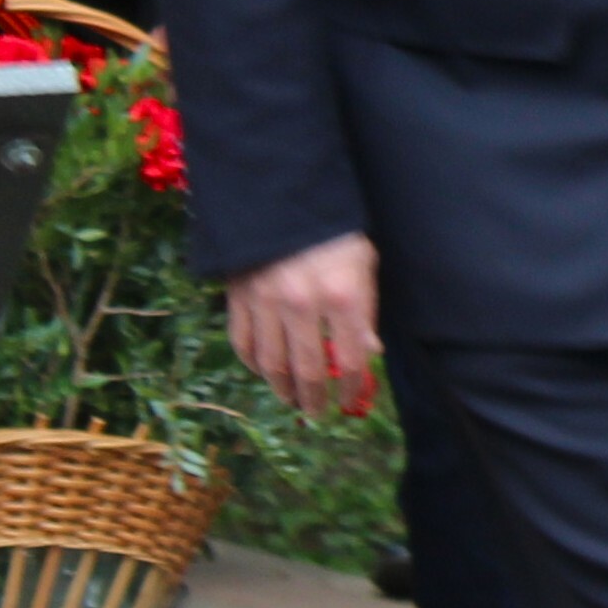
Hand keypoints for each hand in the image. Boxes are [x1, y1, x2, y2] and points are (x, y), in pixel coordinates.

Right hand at [229, 232, 384, 419]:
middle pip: (308, 370)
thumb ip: (366, 309)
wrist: (282, 196)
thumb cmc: (333, 231)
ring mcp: (266, 303)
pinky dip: (253, 365)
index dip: (351, 387)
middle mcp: (303, 304)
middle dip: (314, 398)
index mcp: (341, 294)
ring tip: (291, 399)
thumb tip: (369, 353)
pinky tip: (264, 372)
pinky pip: (243, 344)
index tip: (349, 400)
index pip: (351, 359)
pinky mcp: (239, 298)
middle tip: (317, 411)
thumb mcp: (363, 262)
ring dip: (282, 389)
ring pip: (272, 365)